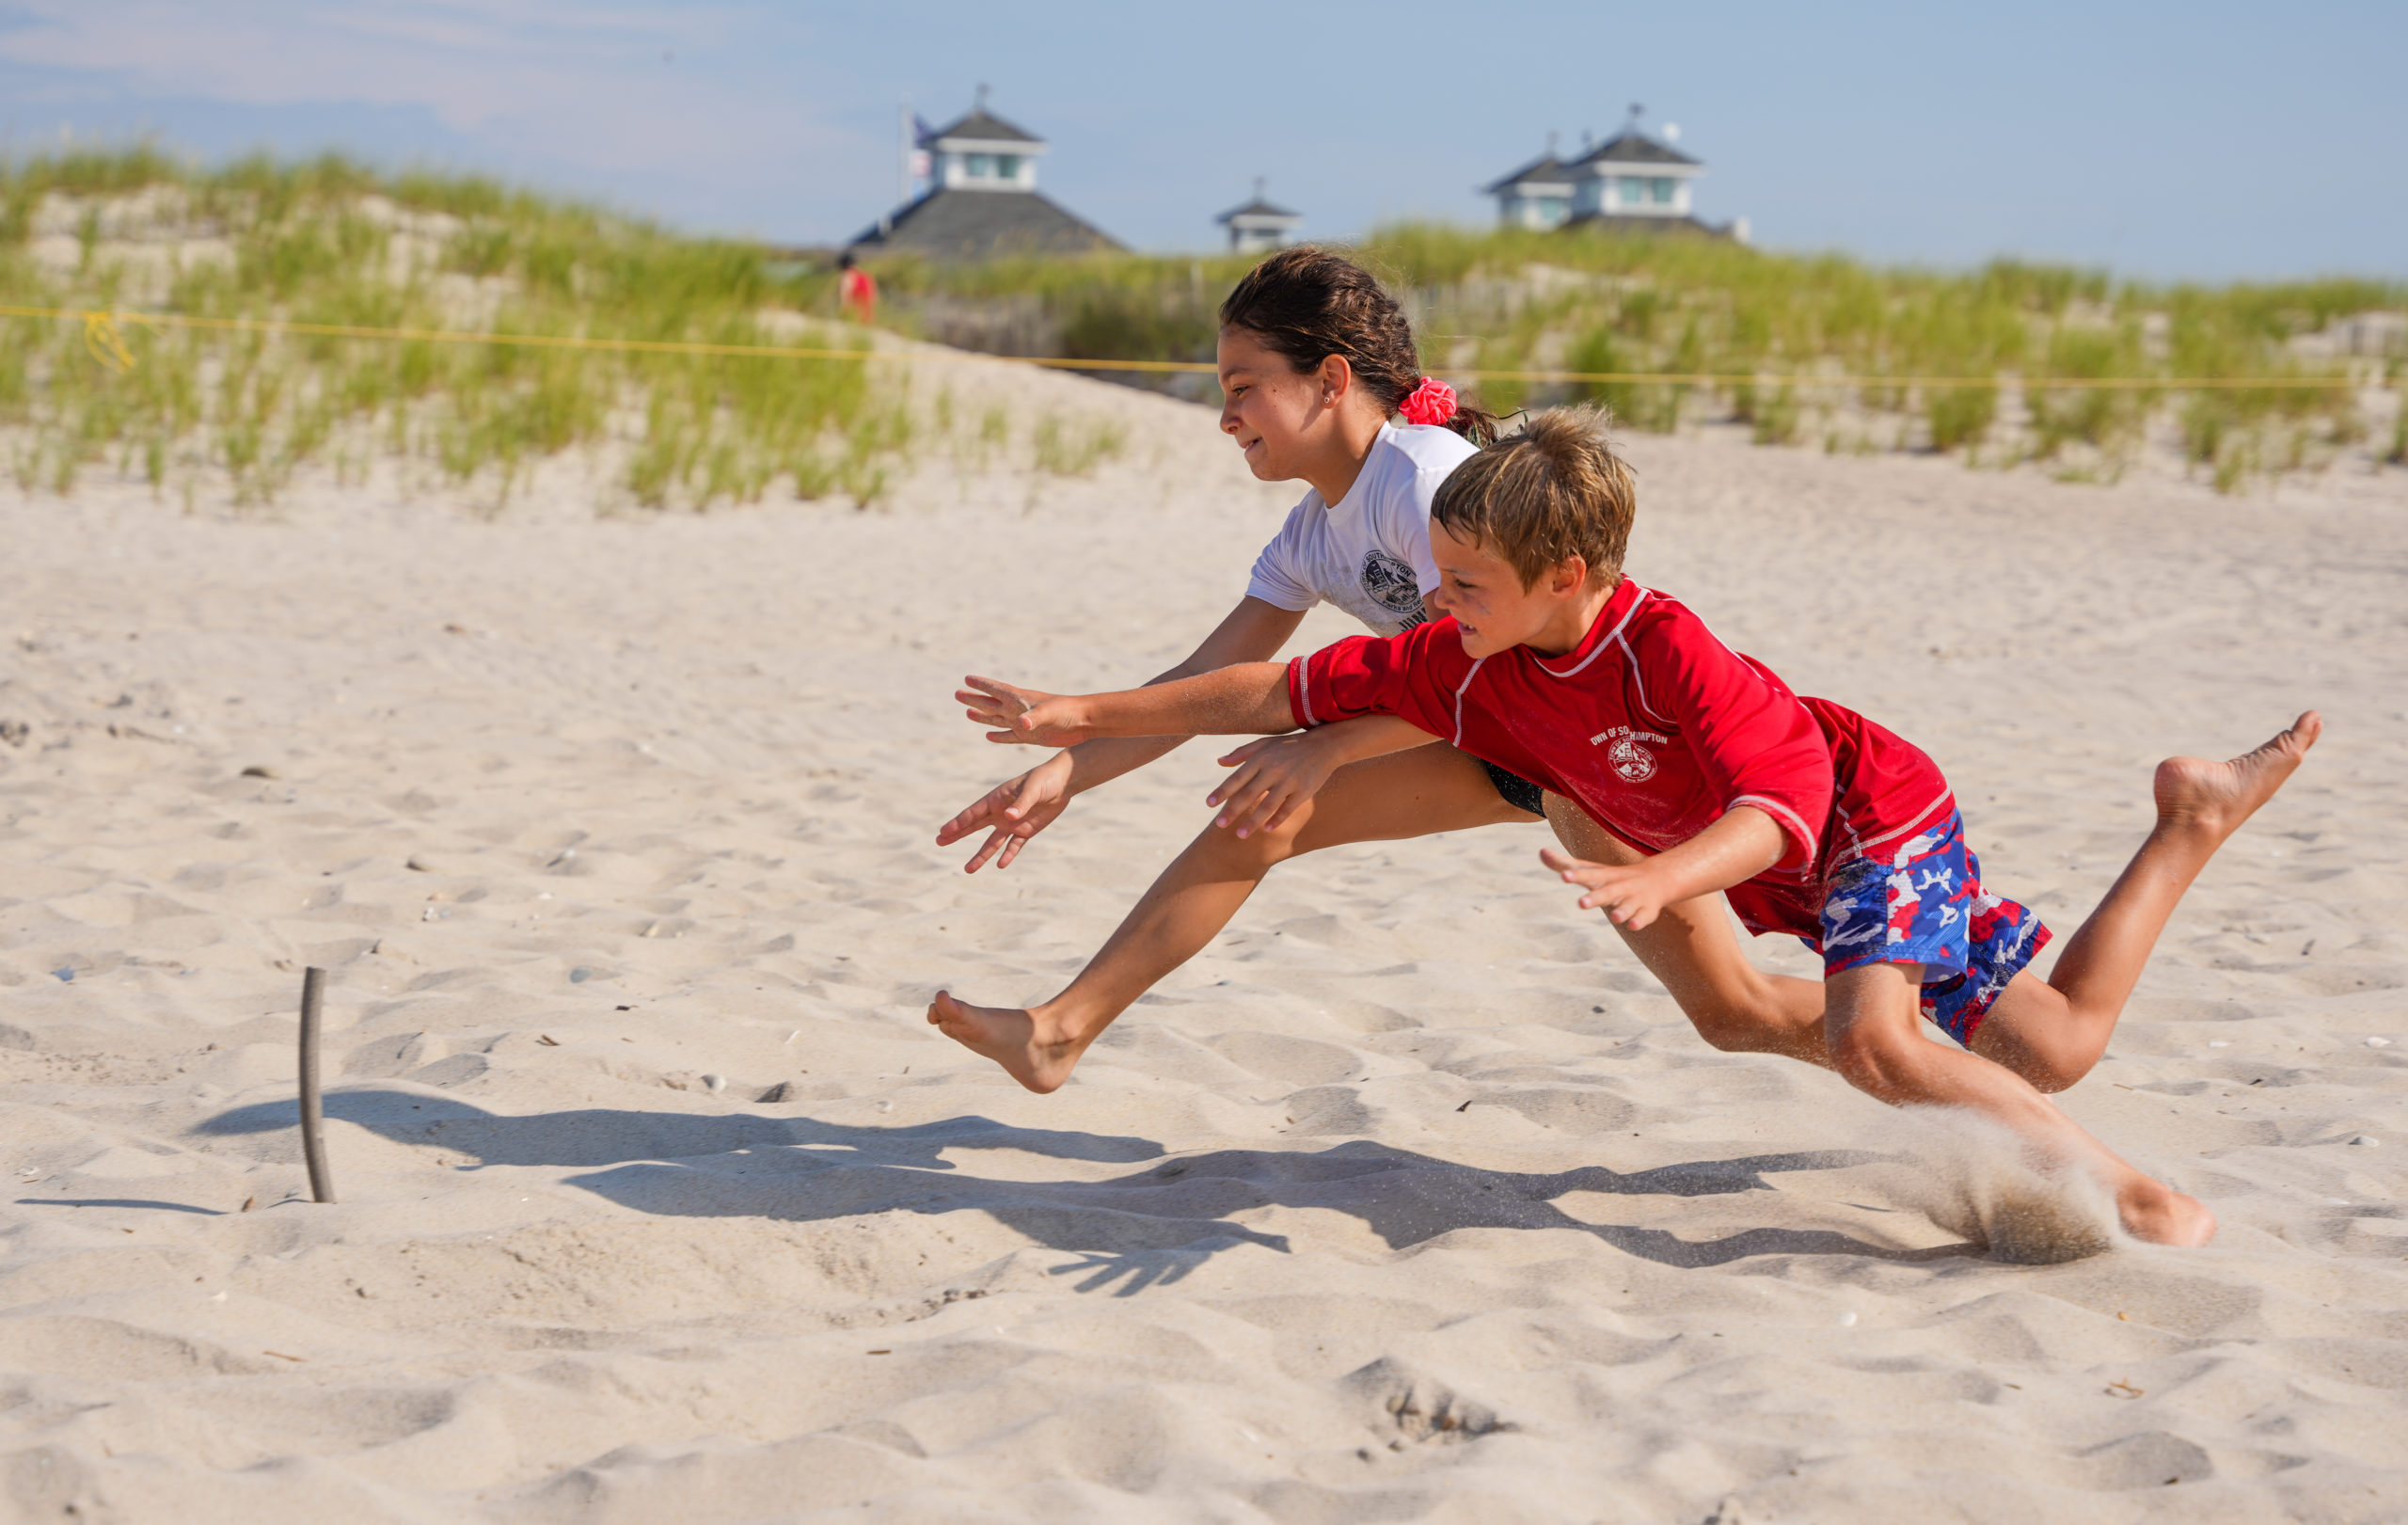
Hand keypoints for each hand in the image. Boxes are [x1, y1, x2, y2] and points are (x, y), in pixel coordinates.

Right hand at [935, 752, 1076, 871]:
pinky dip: (1008, 855)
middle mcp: (1000, 813)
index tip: (943, 831)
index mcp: (996, 799)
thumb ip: (1021, 803)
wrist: (1062, 784)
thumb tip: (1009, 817)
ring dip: (981, 856)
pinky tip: (1000, 865)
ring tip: (968, 869)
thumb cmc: (1044, 780)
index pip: (973, 813)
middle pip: (974, 827)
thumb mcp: (1033, 789)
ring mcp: (1012, 824)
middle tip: (939, 842)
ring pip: (992, 843)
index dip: (958, 822)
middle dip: (957, 835)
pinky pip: (1014, 846)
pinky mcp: (1026, 831)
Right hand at [957, 675, 1092, 746]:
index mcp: (1020, 700)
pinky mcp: (1030, 737)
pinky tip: (989, 736)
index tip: (966, 678)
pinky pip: (1010, 737)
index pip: (996, 690)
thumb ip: (1034, 719)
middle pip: (991, 704)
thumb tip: (1020, 725)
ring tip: (967, 712)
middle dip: (974, 699)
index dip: (981, 685)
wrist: (1085, 722)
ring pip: (997, 719)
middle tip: (957, 693)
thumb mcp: (1049, 713)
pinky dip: (999, 737)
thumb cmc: (1068, 712)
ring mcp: (1023, 724)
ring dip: (982, 716)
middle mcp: (1019, 710)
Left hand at [1207, 733, 1340, 837]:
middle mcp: (1273, 769)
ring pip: (1268, 805)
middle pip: (1249, 793)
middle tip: (1219, 825)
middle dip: (1233, 810)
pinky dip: (1277, 819)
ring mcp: (1289, 780)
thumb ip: (1241, 753)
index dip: (1223, 791)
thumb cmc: (1288, 745)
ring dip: (1253, 821)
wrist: (1324, 745)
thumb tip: (1219, 762)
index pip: (1237, 777)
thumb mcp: (1264, 743)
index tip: (1209, 804)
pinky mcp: (1304, 790)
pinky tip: (1267, 829)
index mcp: (1261, 758)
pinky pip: (1288, 808)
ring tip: (1240, 835)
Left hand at [1540, 846, 1674, 929]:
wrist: (1657, 878)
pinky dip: (1638, 921)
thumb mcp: (1591, 870)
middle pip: (1607, 892)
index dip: (1576, 875)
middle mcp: (1619, 886)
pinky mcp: (1647, 912)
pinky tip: (1632, 925)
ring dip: (1622, 911)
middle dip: (1595, 898)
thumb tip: (1541, 852)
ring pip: (1628, 906)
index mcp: (1605, 876)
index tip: (1563, 876)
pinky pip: (1643, 917)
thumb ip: (1565, 864)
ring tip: (1614, 917)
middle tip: (1581, 903)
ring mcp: (1634, 899)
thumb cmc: (1614, 877)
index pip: (1588, 875)